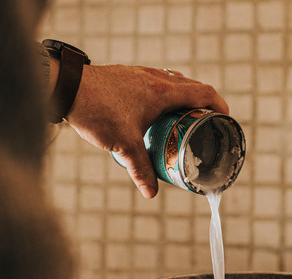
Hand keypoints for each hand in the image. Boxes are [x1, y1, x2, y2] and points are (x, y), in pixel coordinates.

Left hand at [64, 64, 228, 198]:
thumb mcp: (123, 145)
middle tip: (204, 122)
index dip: (219, 104)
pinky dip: (162, 94)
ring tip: (180, 117)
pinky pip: (154, 81)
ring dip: (182, 96)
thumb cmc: (97, 111)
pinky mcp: (126, 75)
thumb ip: (140, 169)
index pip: (203, 93)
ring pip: (171, 81)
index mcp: (163, 91)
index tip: (224, 116)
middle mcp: (155, 78)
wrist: (66, 87)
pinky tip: (151, 110)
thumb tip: (151, 192)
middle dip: (202, 103)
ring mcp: (139, 73)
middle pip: (190, 86)